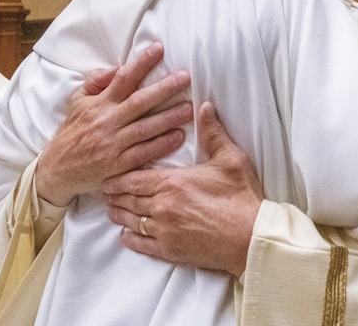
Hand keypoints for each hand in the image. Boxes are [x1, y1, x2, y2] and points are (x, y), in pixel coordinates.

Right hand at [36, 43, 192, 206]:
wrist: (57, 170)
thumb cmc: (72, 132)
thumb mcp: (77, 102)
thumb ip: (96, 82)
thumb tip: (116, 68)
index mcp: (100, 104)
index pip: (122, 78)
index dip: (141, 63)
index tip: (158, 48)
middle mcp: (108, 122)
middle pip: (139, 102)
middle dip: (164, 89)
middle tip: (185, 77)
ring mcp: (114, 144)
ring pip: (145, 128)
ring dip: (169, 118)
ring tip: (189, 108)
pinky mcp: (118, 166)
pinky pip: (143, 154)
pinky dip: (161, 146)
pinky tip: (178, 137)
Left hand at [103, 102, 263, 277]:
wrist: (250, 237)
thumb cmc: (241, 197)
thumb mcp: (230, 159)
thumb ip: (213, 132)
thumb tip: (205, 107)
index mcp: (172, 182)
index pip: (132, 178)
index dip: (118, 177)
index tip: (110, 174)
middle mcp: (161, 207)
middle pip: (126, 199)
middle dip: (114, 194)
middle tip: (106, 191)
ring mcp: (163, 231)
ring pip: (130, 221)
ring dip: (118, 214)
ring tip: (112, 209)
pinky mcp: (170, 250)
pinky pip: (140, 244)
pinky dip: (130, 238)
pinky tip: (126, 234)